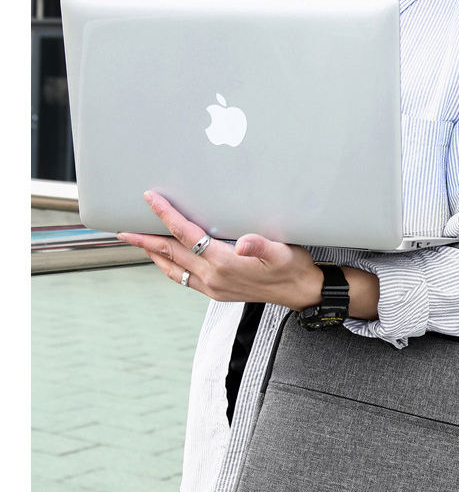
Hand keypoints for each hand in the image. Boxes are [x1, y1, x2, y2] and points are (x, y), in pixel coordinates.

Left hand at [117, 190, 323, 308]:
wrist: (301, 293)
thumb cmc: (293, 267)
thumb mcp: (282, 252)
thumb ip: (261, 245)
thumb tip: (243, 244)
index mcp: (225, 263)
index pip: (186, 234)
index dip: (167, 215)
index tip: (151, 198)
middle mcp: (214, 278)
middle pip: (171, 253)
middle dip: (146, 239)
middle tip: (123, 229)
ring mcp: (213, 288)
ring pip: (173, 268)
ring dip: (154, 255)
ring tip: (137, 243)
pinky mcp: (217, 293)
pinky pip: (184, 278)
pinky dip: (169, 267)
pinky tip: (166, 260)